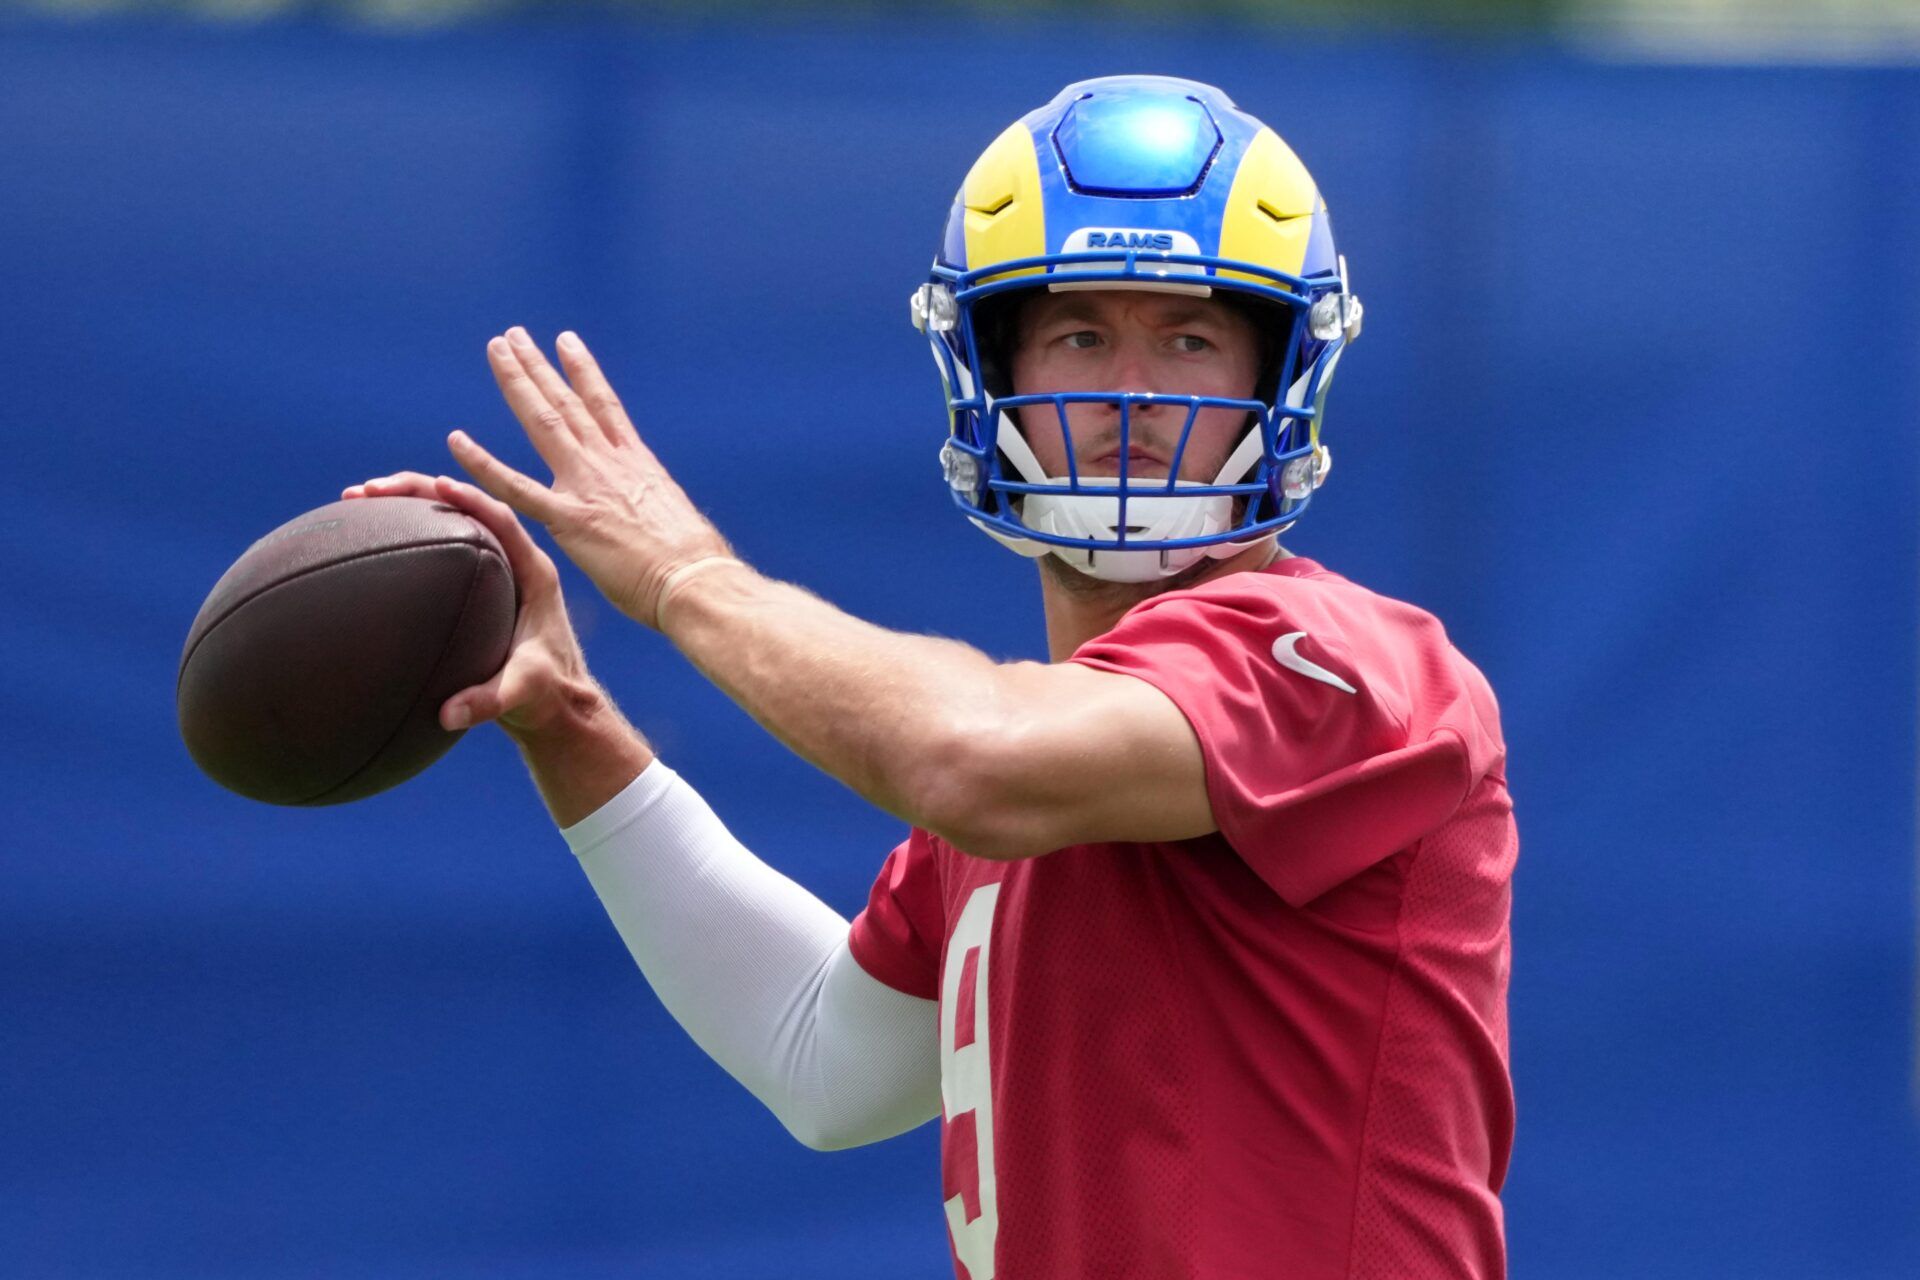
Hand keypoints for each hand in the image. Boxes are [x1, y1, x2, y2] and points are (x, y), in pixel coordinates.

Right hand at [341, 471, 601, 741]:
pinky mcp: (475, 584)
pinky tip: (370, 532)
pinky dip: (408, 532)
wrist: (556, 704)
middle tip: (370, 489)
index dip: (471, 498)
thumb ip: (489, 702)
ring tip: (359, 498)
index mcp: (534, 575)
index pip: (502, 520)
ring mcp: (494, 570)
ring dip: (407, 504)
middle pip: (466, 507)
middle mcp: (514, 563)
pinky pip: (440, 544)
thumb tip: (449, 714)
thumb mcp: (522, 694)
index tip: (437, 484)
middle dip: (418, 490)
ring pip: (449, 520)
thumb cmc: (548, 694)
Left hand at [449, 326, 735, 627]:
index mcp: (637, 464)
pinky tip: (456, 442)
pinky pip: (514, 488)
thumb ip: (649, 510)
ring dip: (518, 382)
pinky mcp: (568, 520)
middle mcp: (610, 464)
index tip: (566, 342)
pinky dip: (483, 464)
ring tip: (497, 350)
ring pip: (544, 422)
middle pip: (567, 403)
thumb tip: (651, 518)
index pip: (605, 405)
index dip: (583, 371)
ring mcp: (587, 486)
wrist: (695, 580)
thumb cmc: (693, 567)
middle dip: (538, 366)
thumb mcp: (674, 523)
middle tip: (514, 337)